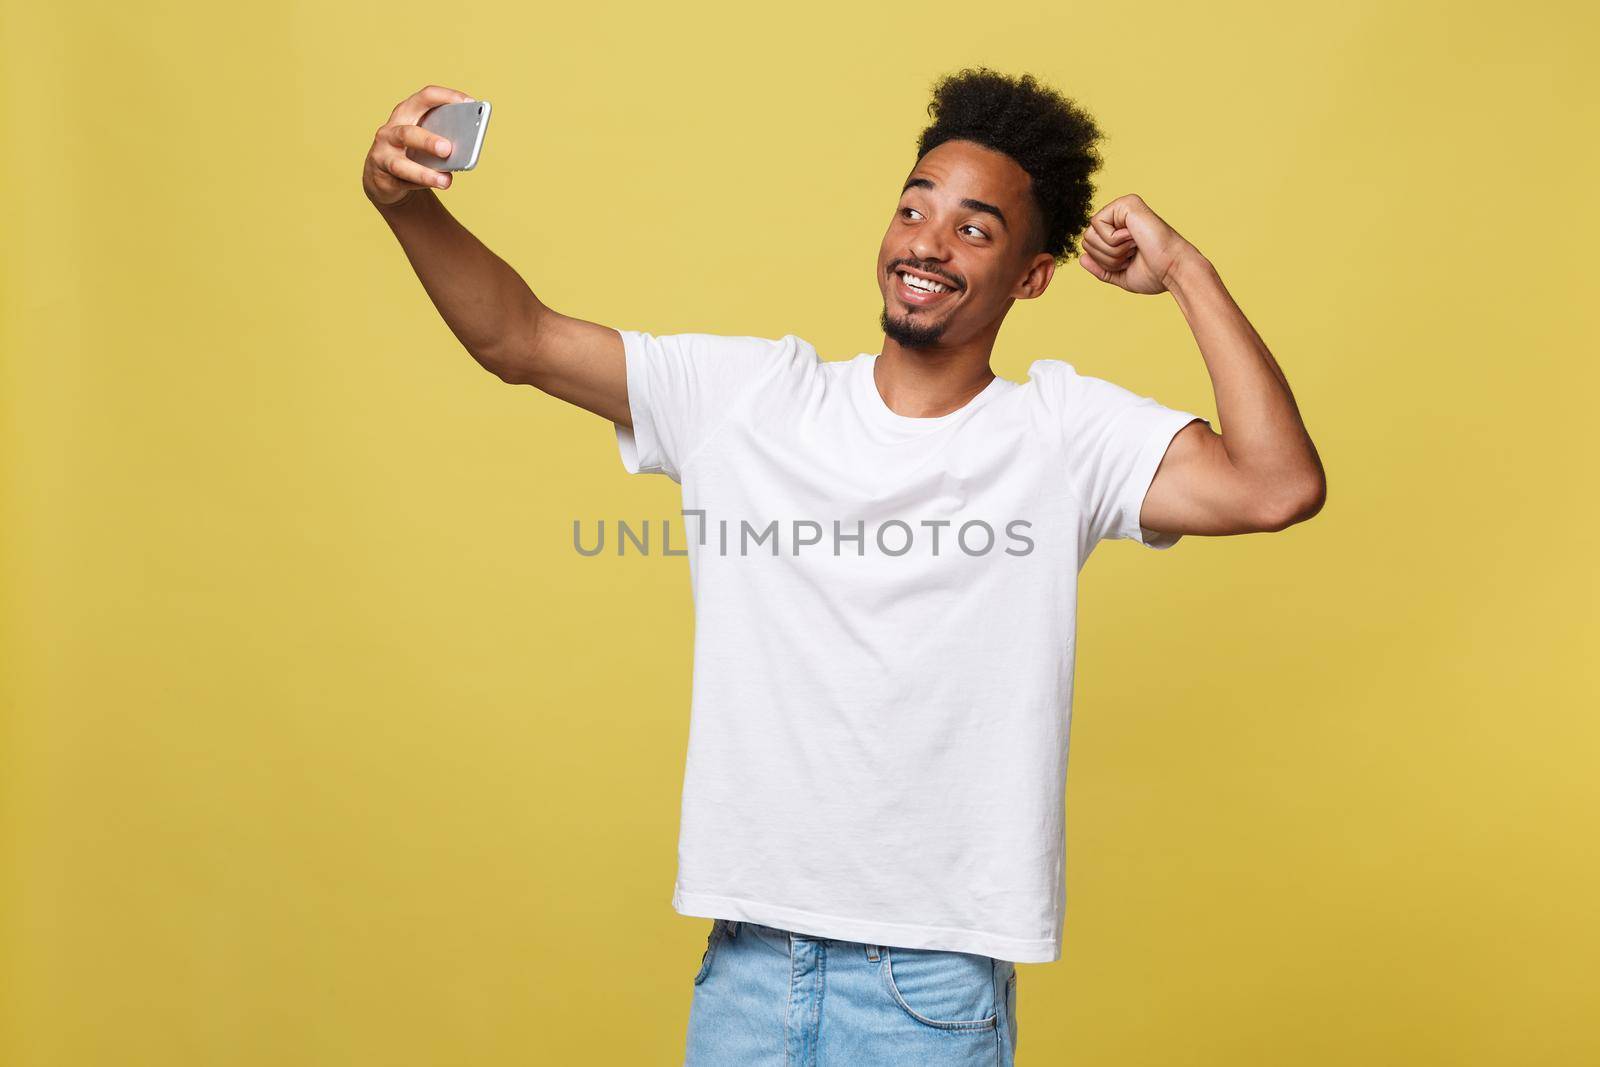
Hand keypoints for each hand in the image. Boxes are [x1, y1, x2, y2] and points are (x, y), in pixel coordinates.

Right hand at [363, 84, 475, 208]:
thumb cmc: (413, 152)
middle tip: (448, 149)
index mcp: (406, 113)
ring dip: (424, 172)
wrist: (385, 177)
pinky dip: (422, 185)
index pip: (425, 97)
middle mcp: (391, 131)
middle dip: (428, 141)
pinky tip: (438, 186)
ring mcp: (383, 154)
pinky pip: (403, 182)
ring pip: (400, 164)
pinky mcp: (382, 177)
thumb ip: (443, 139)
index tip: (469, 102)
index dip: (446, 97)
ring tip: (445, 180)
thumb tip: (465, 152)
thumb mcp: (427, 140)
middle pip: (408, 133)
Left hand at [1077, 193, 1195, 295]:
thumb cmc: (1154, 274)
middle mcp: (1120, 216)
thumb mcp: (1121, 275)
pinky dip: (1112, 240)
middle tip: (1130, 255)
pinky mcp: (1126, 203)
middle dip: (1105, 257)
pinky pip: (1097, 223)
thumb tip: (1081, 258)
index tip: (1127, 262)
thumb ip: (1101, 269)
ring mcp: (1123, 207)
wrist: (1172, 270)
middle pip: (1086, 240)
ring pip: (1088, 234)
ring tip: (1133, 248)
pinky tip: (1133, 238)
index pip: (1089, 246)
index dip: (1103, 262)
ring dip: (1110, 251)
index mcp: (1119, 231)